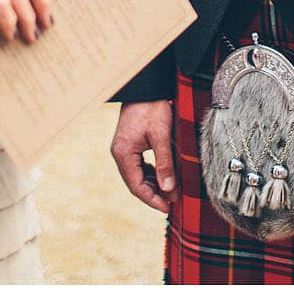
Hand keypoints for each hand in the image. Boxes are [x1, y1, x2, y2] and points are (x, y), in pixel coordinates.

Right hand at [110, 99, 176, 213]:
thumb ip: (165, 163)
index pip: (136, 186)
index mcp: (123, 153)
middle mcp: (120, 153)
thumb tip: (168, 190)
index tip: (168, 208)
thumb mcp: (162, 135)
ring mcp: (124, 149)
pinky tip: (164, 177)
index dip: (152, 200)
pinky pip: (139, 165)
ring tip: (171, 193)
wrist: (147, 85)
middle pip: (135, 183)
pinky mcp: (130, 143)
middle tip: (172, 204)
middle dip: (154, 194)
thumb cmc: (153, 107)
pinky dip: (152, 173)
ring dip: (153, 185)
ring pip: (137, 175)